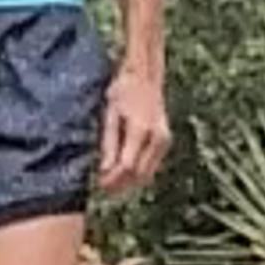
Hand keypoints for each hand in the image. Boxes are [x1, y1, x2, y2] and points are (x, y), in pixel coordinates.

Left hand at [97, 64, 169, 197]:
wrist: (145, 76)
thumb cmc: (123, 91)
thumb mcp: (110, 115)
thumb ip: (109, 144)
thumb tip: (104, 171)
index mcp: (140, 129)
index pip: (127, 166)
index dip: (112, 179)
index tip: (99, 184)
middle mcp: (156, 137)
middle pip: (138, 174)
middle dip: (120, 185)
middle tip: (103, 189)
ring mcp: (163, 140)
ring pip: (147, 174)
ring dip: (129, 183)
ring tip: (112, 185)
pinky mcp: (165, 142)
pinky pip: (151, 166)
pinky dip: (138, 174)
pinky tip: (123, 174)